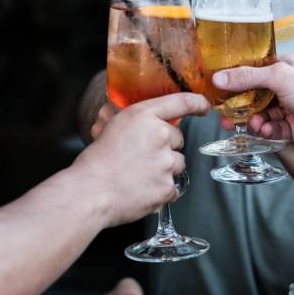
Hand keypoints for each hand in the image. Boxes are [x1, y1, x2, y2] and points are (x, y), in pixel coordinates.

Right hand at [77, 93, 208, 226]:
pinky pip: (173, 187)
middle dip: (165, 147)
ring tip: (140, 175)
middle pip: (178, 139)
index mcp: (143, 116)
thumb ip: (137, 122)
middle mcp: (160, 136)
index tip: (204, 107)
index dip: (196, 103)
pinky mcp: (167, 187)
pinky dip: (161, 191)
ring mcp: (166, 163)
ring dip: (165, 169)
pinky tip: (142, 189)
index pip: (181, 102)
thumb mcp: (113, 127)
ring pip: (178, 163)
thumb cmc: (95, 162)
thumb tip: (148, 124)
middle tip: (142, 157)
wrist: (89, 192)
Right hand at [213, 54, 293, 152]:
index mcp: (286, 65)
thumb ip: (247, 77)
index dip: (235, 77)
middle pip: (254, 93)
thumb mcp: (279, 77)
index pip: (253, 68)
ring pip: (260, 113)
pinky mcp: (292, 126)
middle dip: (239, 104)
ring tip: (253, 124)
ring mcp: (289, 106)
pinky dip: (266, 130)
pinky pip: (271, 128)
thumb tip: (219, 77)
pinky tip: (266, 131)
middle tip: (226, 114)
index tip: (218, 86)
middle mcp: (287, 84)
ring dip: (253, 120)